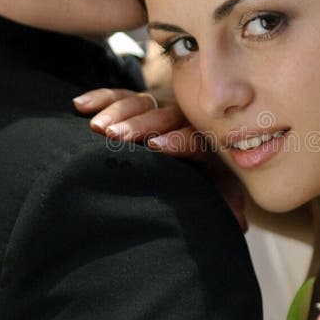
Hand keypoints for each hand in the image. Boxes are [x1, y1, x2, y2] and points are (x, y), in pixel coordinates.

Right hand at [73, 87, 247, 230]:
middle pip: (162, 116)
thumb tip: (239, 224)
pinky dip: (101, 98)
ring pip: (139, 102)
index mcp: (204, 138)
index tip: (156, 146)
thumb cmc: (206, 176)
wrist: (199, 147)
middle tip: (116, 135)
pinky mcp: (139, 103)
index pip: (193, 136)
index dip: (177, 140)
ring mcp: (158, 108)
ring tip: (96, 127)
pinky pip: (120, 95)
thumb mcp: (218, 188)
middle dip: (139, 125)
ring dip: (117, 112)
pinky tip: (80, 105)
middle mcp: (182, 118)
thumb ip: (226, 202)